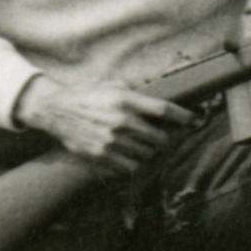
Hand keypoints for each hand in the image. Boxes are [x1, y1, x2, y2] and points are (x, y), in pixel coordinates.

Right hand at [17, 74, 189, 177]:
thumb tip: (159, 103)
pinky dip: (134, 161)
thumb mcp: (111, 85)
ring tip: (141, 143)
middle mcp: (121, 121)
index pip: (163, 110)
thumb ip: (135, 93)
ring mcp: (111, 140)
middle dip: (164, 137)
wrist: (55, 110)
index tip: (194, 119)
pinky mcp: (101, 155)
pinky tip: (128, 153)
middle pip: (159, 137)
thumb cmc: (86, 95)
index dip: (183, 116)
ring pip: (147, 153)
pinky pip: (130, 166)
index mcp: (125, 99)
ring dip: (149, 150)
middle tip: (160, 135)